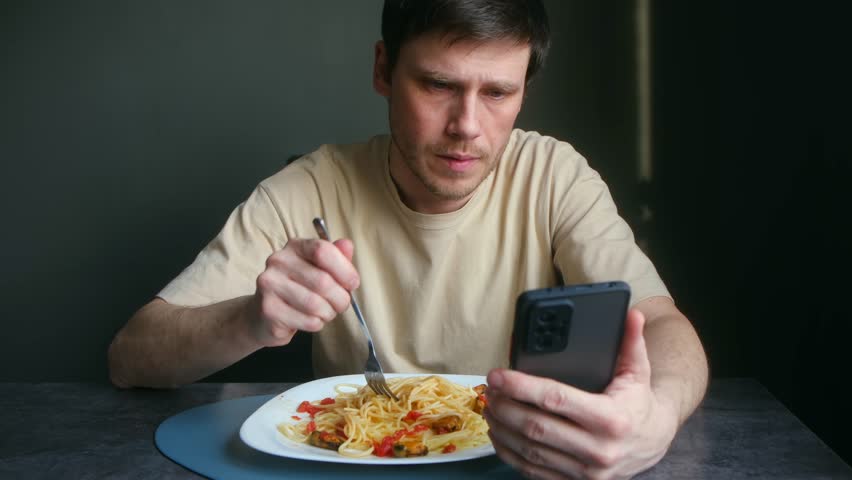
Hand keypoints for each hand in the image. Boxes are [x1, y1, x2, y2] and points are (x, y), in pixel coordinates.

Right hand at [249, 238, 359, 346]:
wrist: (263, 315)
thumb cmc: (298, 289)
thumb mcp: (318, 269)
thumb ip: (335, 256)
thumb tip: (347, 244)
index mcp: (294, 246)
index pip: (323, 250)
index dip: (344, 269)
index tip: (352, 283)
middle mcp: (278, 261)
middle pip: (323, 281)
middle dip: (341, 298)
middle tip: (341, 305)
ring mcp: (270, 285)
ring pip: (316, 304)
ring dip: (329, 313)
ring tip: (325, 313)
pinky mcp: (268, 309)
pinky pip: (307, 321)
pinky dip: (317, 324)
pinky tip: (311, 320)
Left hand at [484, 309, 678, 479]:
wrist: (654, 443)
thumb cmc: (639, 404)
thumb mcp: (638, 372)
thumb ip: (631, 343)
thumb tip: (631, 314)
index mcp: (610, 418)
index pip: (555, 399)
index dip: (521, 386)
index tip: (498, 375)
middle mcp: (598, 449)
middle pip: (536, 427)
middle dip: (505, 406)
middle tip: (489, 390)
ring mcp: (585, 471)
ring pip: (530, 451)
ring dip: (503, 429)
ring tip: (489, 407)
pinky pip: (533, 471)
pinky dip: (510, 453)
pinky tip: (499, 435)